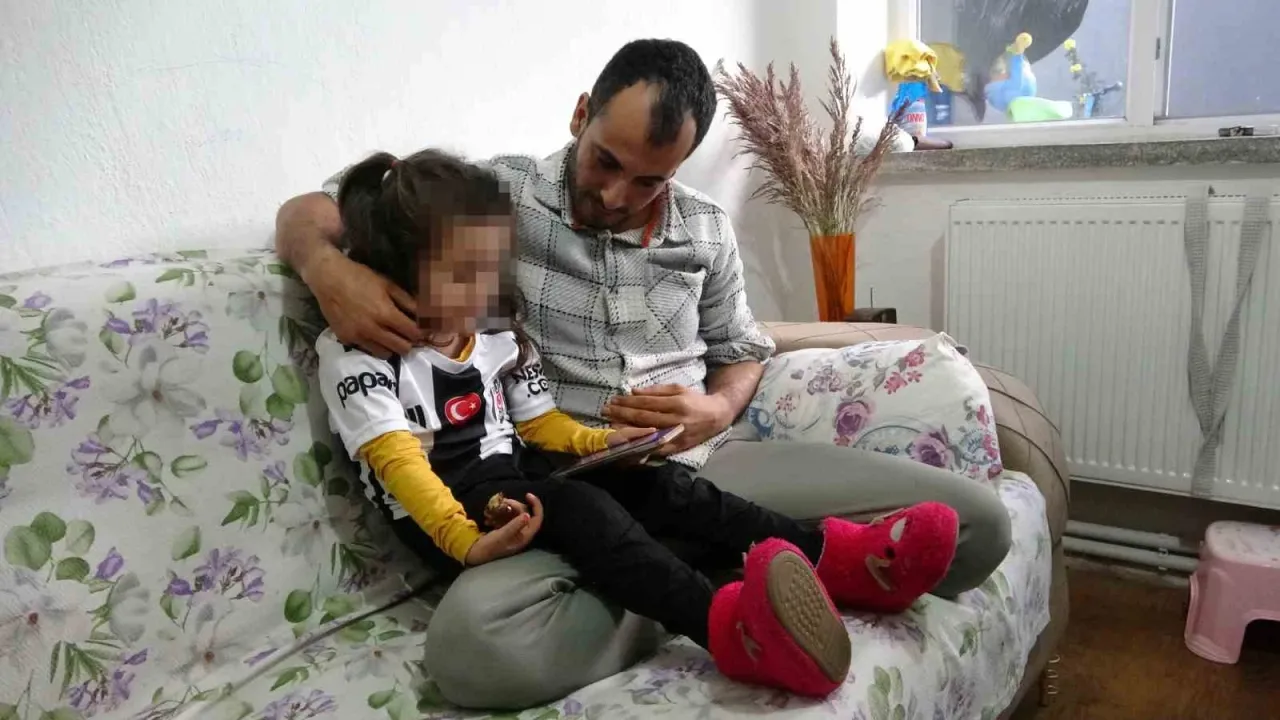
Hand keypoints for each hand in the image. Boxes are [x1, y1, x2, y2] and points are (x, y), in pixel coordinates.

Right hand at [304, 250, 421, 357]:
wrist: (328, 278)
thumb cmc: (361, 277)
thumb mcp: (388, 285)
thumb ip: (407, 302)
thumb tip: (424, 315)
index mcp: (386, 314)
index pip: (413, 333)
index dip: (421, 333)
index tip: (422, 331)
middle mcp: (373, 329)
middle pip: (402, 348)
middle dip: (409, 343)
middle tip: (408, 335)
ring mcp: (358, 337)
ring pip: (385, 354)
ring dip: (392, 347)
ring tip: (390, 336)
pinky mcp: (346, 339)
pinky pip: (366, 349)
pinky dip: (373, 344)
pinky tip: (372, 333)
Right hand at [465, 493, 542, 565]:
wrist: (478, 553)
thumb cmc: (491, 546)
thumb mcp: (503, 535)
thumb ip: (515, 525)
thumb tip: (527, 515)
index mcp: (525, 536)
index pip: (537, 518)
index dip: (536, 505)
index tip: (527, 494)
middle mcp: (523, 533)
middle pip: (525, 513)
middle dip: (516, 505)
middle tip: (504, 501)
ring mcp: (515, 531)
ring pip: (517, 514)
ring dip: (508, 507)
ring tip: (497, 505)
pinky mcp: (507, 529)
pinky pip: (509, 516)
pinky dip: (502, 512)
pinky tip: (494, 512)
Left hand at [602, 384, 730, 456]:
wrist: (717, 416)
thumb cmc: (695, 400)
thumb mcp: (678, 389)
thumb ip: (656, 391)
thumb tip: (633, 392)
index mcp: (676, 403)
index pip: (646, 403)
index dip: (627, 402)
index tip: (612, 401)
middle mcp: (676, 420)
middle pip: (643, 418)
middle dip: (622, 414)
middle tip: (605, 412)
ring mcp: (676, 436)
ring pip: (647, 434)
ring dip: (627, 430)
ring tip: (611, 426)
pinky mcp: (677, 448)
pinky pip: (656, 449)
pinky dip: (642, 448)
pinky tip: (628, 446)